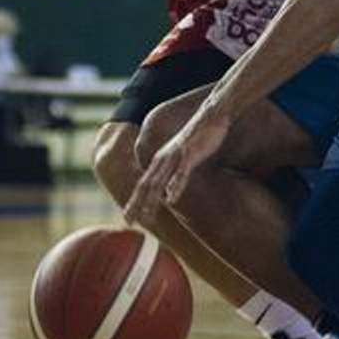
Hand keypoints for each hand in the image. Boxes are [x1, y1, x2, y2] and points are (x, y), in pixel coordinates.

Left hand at [123, 107, 229, 226]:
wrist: (210, 116)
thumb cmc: (197, 138)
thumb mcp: (180, 157)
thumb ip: (172, 171)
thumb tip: (167, 191)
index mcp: (160, 161)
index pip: (143, 184)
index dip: (135, 202)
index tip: (128, 219)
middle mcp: (163, 159)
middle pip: (146, 185)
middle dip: (136, 204)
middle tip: (128, 221)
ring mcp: (175, 156)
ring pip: (159, 181)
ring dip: (150, 200)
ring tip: (146, 217)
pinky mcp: (189, 154)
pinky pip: (180, 172)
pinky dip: (174, 186)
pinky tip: (171, 199)